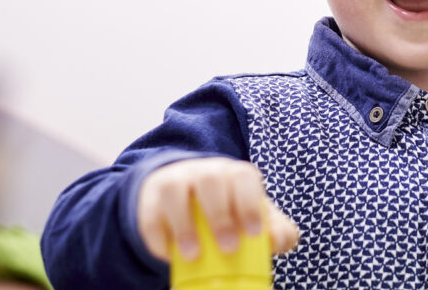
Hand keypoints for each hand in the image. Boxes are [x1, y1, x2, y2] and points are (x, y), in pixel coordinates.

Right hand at [136, 157, 299, 261]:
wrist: (186, 199)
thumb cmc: (230, 210)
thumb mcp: (255, 217)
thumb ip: (277, 230)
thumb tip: (277, 241)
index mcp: (234, 174)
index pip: (243, 177)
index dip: (250, 203)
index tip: (254, 233)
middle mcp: (204, 171)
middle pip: (210, 181)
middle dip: (220, 215)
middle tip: (229, 248)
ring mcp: (175, 182)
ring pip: (174, 190)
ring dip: (184, 225)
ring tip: (194, 256)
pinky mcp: (150, 200)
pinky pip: (150, 214)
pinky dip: (158, 237)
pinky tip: (169, 255)